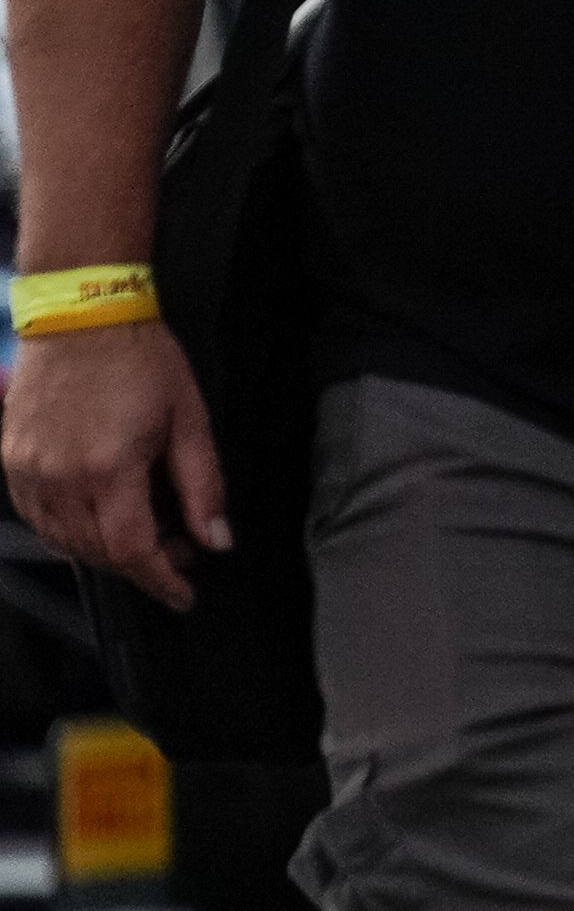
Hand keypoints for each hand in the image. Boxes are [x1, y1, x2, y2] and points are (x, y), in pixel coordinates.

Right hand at [0, 321, 226, 609]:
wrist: (81, 315)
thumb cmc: (141, 361)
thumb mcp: (190, 422)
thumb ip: (202, 487)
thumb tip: (216, 540)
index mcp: (107, 470)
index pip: (132, 551)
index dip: (160, 581)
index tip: (183, 595)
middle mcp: (59, 476)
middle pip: (96, 552)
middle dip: (140, 564)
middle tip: (178, 549)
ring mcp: (26, 467)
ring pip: (62, 539)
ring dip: (102, 551)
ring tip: (143, 531)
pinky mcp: (9, 456)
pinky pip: (34, 515)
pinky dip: (65, 530)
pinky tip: (95, 519)